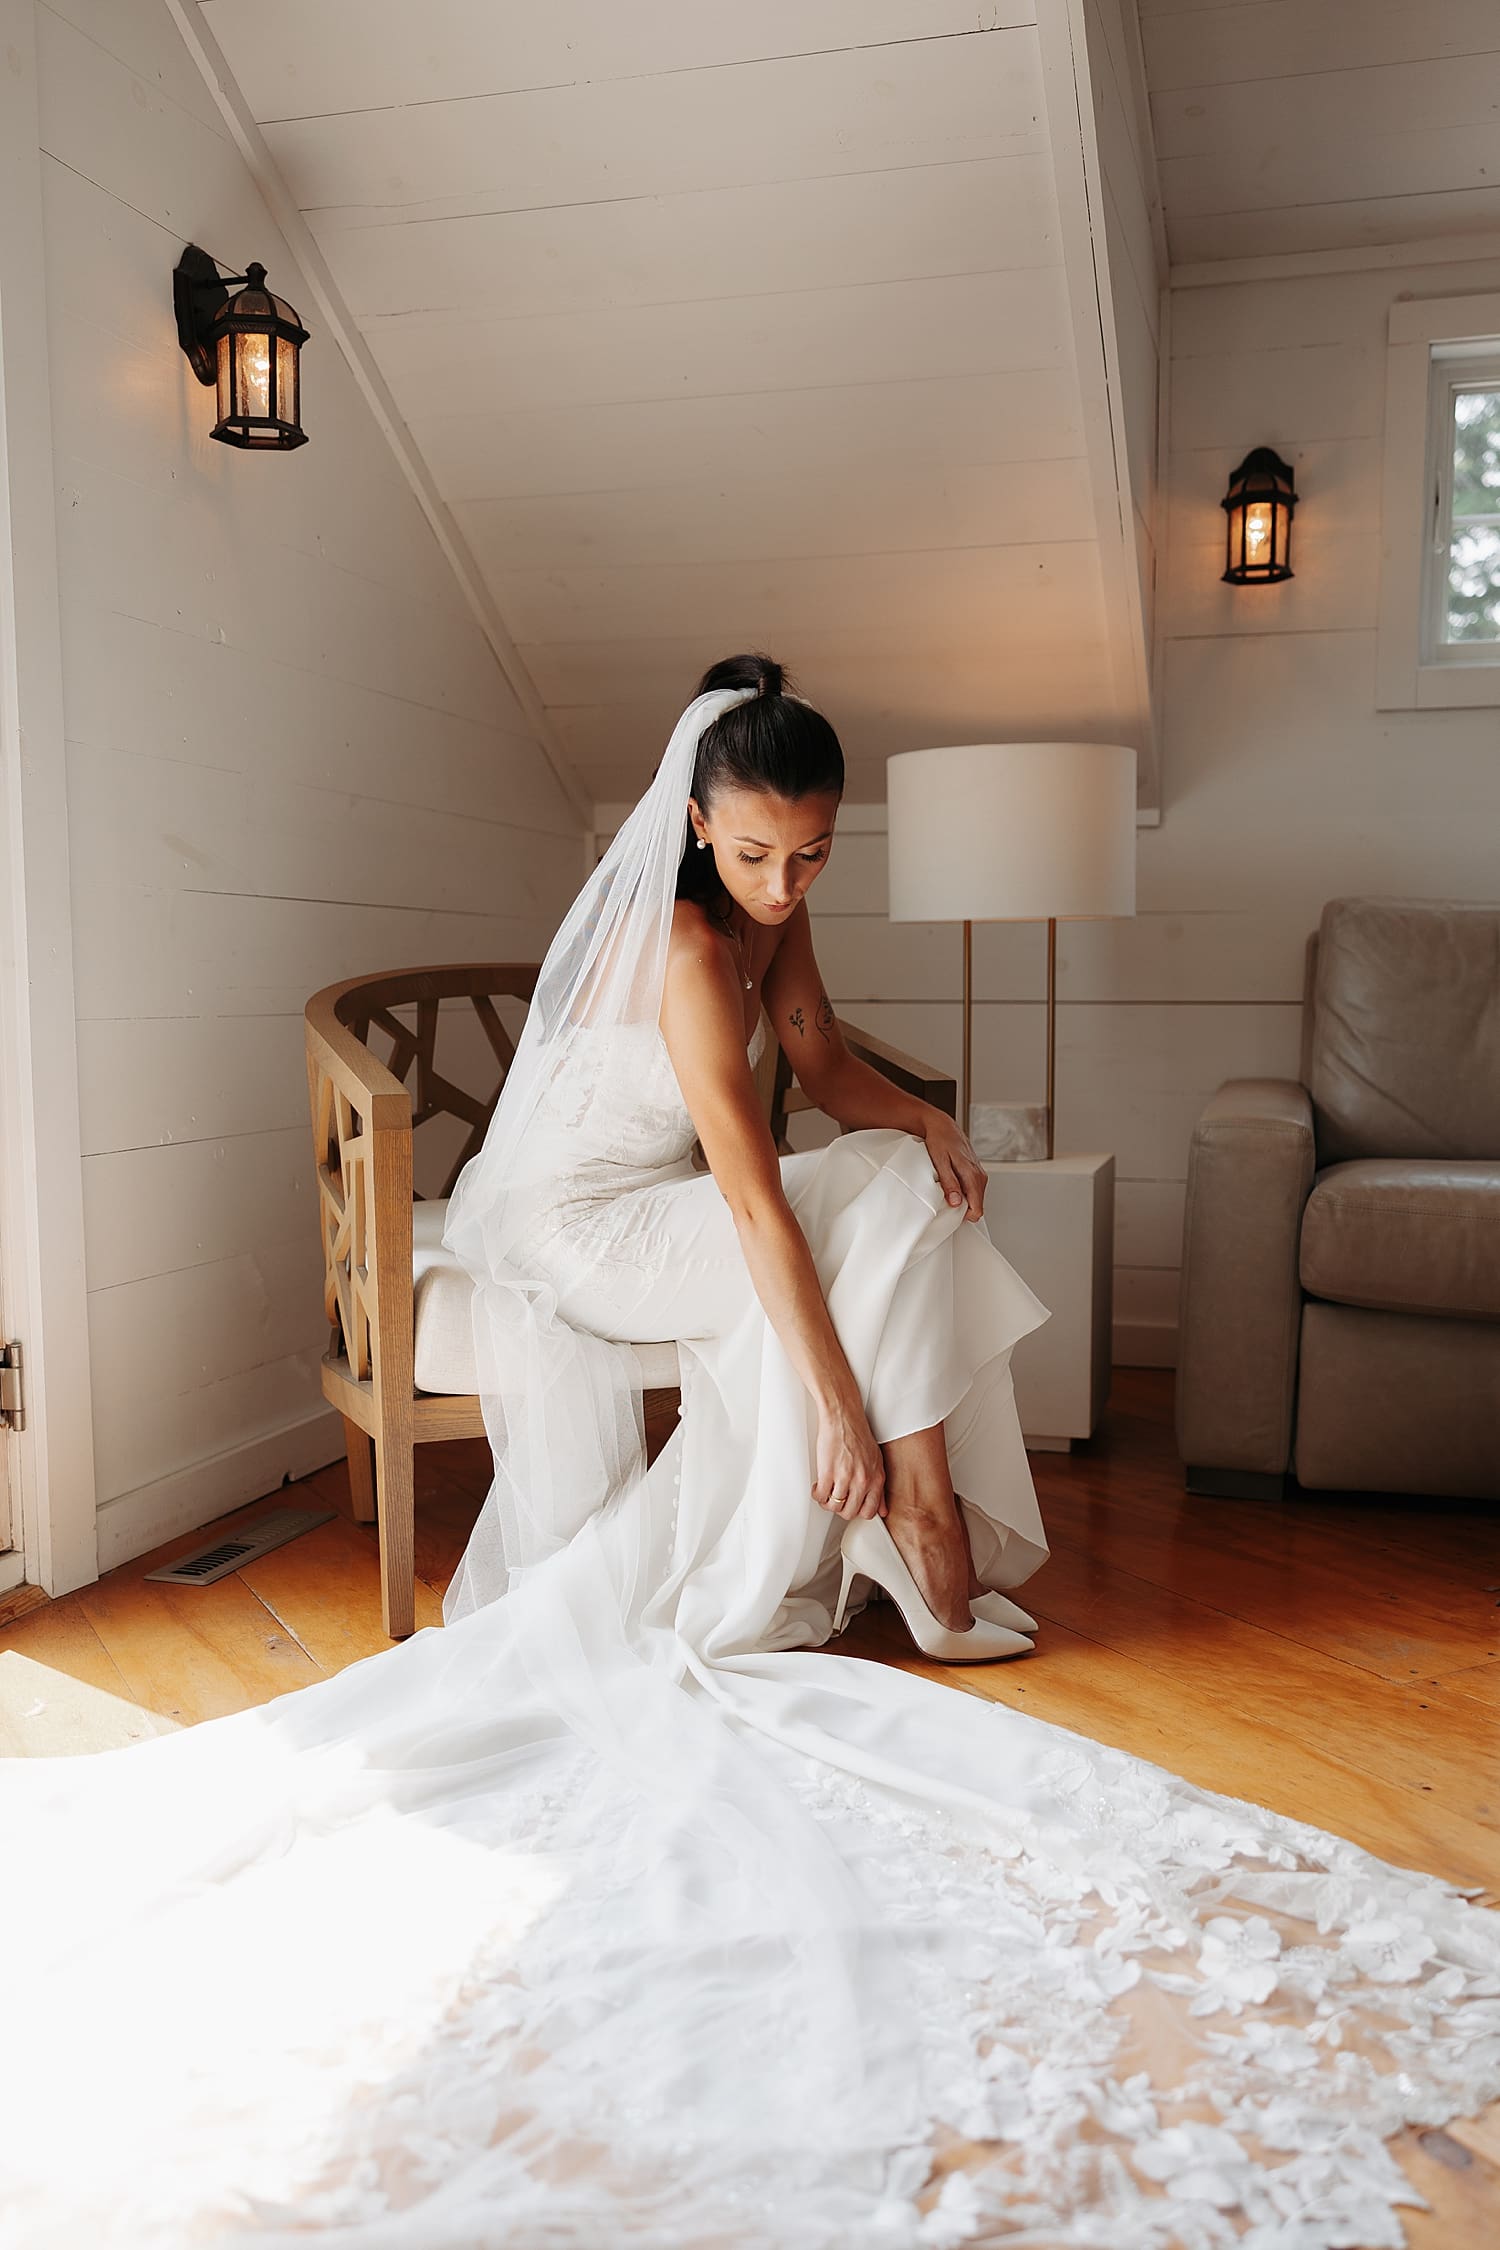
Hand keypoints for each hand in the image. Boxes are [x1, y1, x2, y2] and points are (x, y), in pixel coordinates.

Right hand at [811, 1396, 885, 1520]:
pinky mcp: (828, 1472)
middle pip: (850, 1512)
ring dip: (827, 1502)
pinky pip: (821, 1496)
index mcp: (876, 1479)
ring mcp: (845, 1477)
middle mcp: (863, 1481)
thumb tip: (883, 1510)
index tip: (851, 1505)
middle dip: (841, 1509)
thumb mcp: (877, 1462)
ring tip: (826, 1492)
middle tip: (836, 1498)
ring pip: (834, 1506)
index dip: (857, 1511)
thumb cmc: (858, 1435)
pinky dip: (817, 1494)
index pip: (870, 1512)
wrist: (843, 1417)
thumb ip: (880, 1488)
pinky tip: (818, 1486)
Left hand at [922, 1109, 987, 1220]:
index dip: (963, 1216)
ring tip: (946, 1188)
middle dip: (961, 1208)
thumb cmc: (939, 1140)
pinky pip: (972, 1190)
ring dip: (961, 1199)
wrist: (942, 1126)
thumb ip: (949, 1183)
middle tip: (944, 1198)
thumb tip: (956, 1202)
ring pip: (974, 1199)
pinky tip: (950, 1182)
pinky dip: (961, 1191)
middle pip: (976, 1206)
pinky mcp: (975, 1172)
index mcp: (973, 1175)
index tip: (949, 1212)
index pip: (977, 1210)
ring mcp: (979, 1174)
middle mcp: (980, 1176)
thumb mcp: (939, 1162)